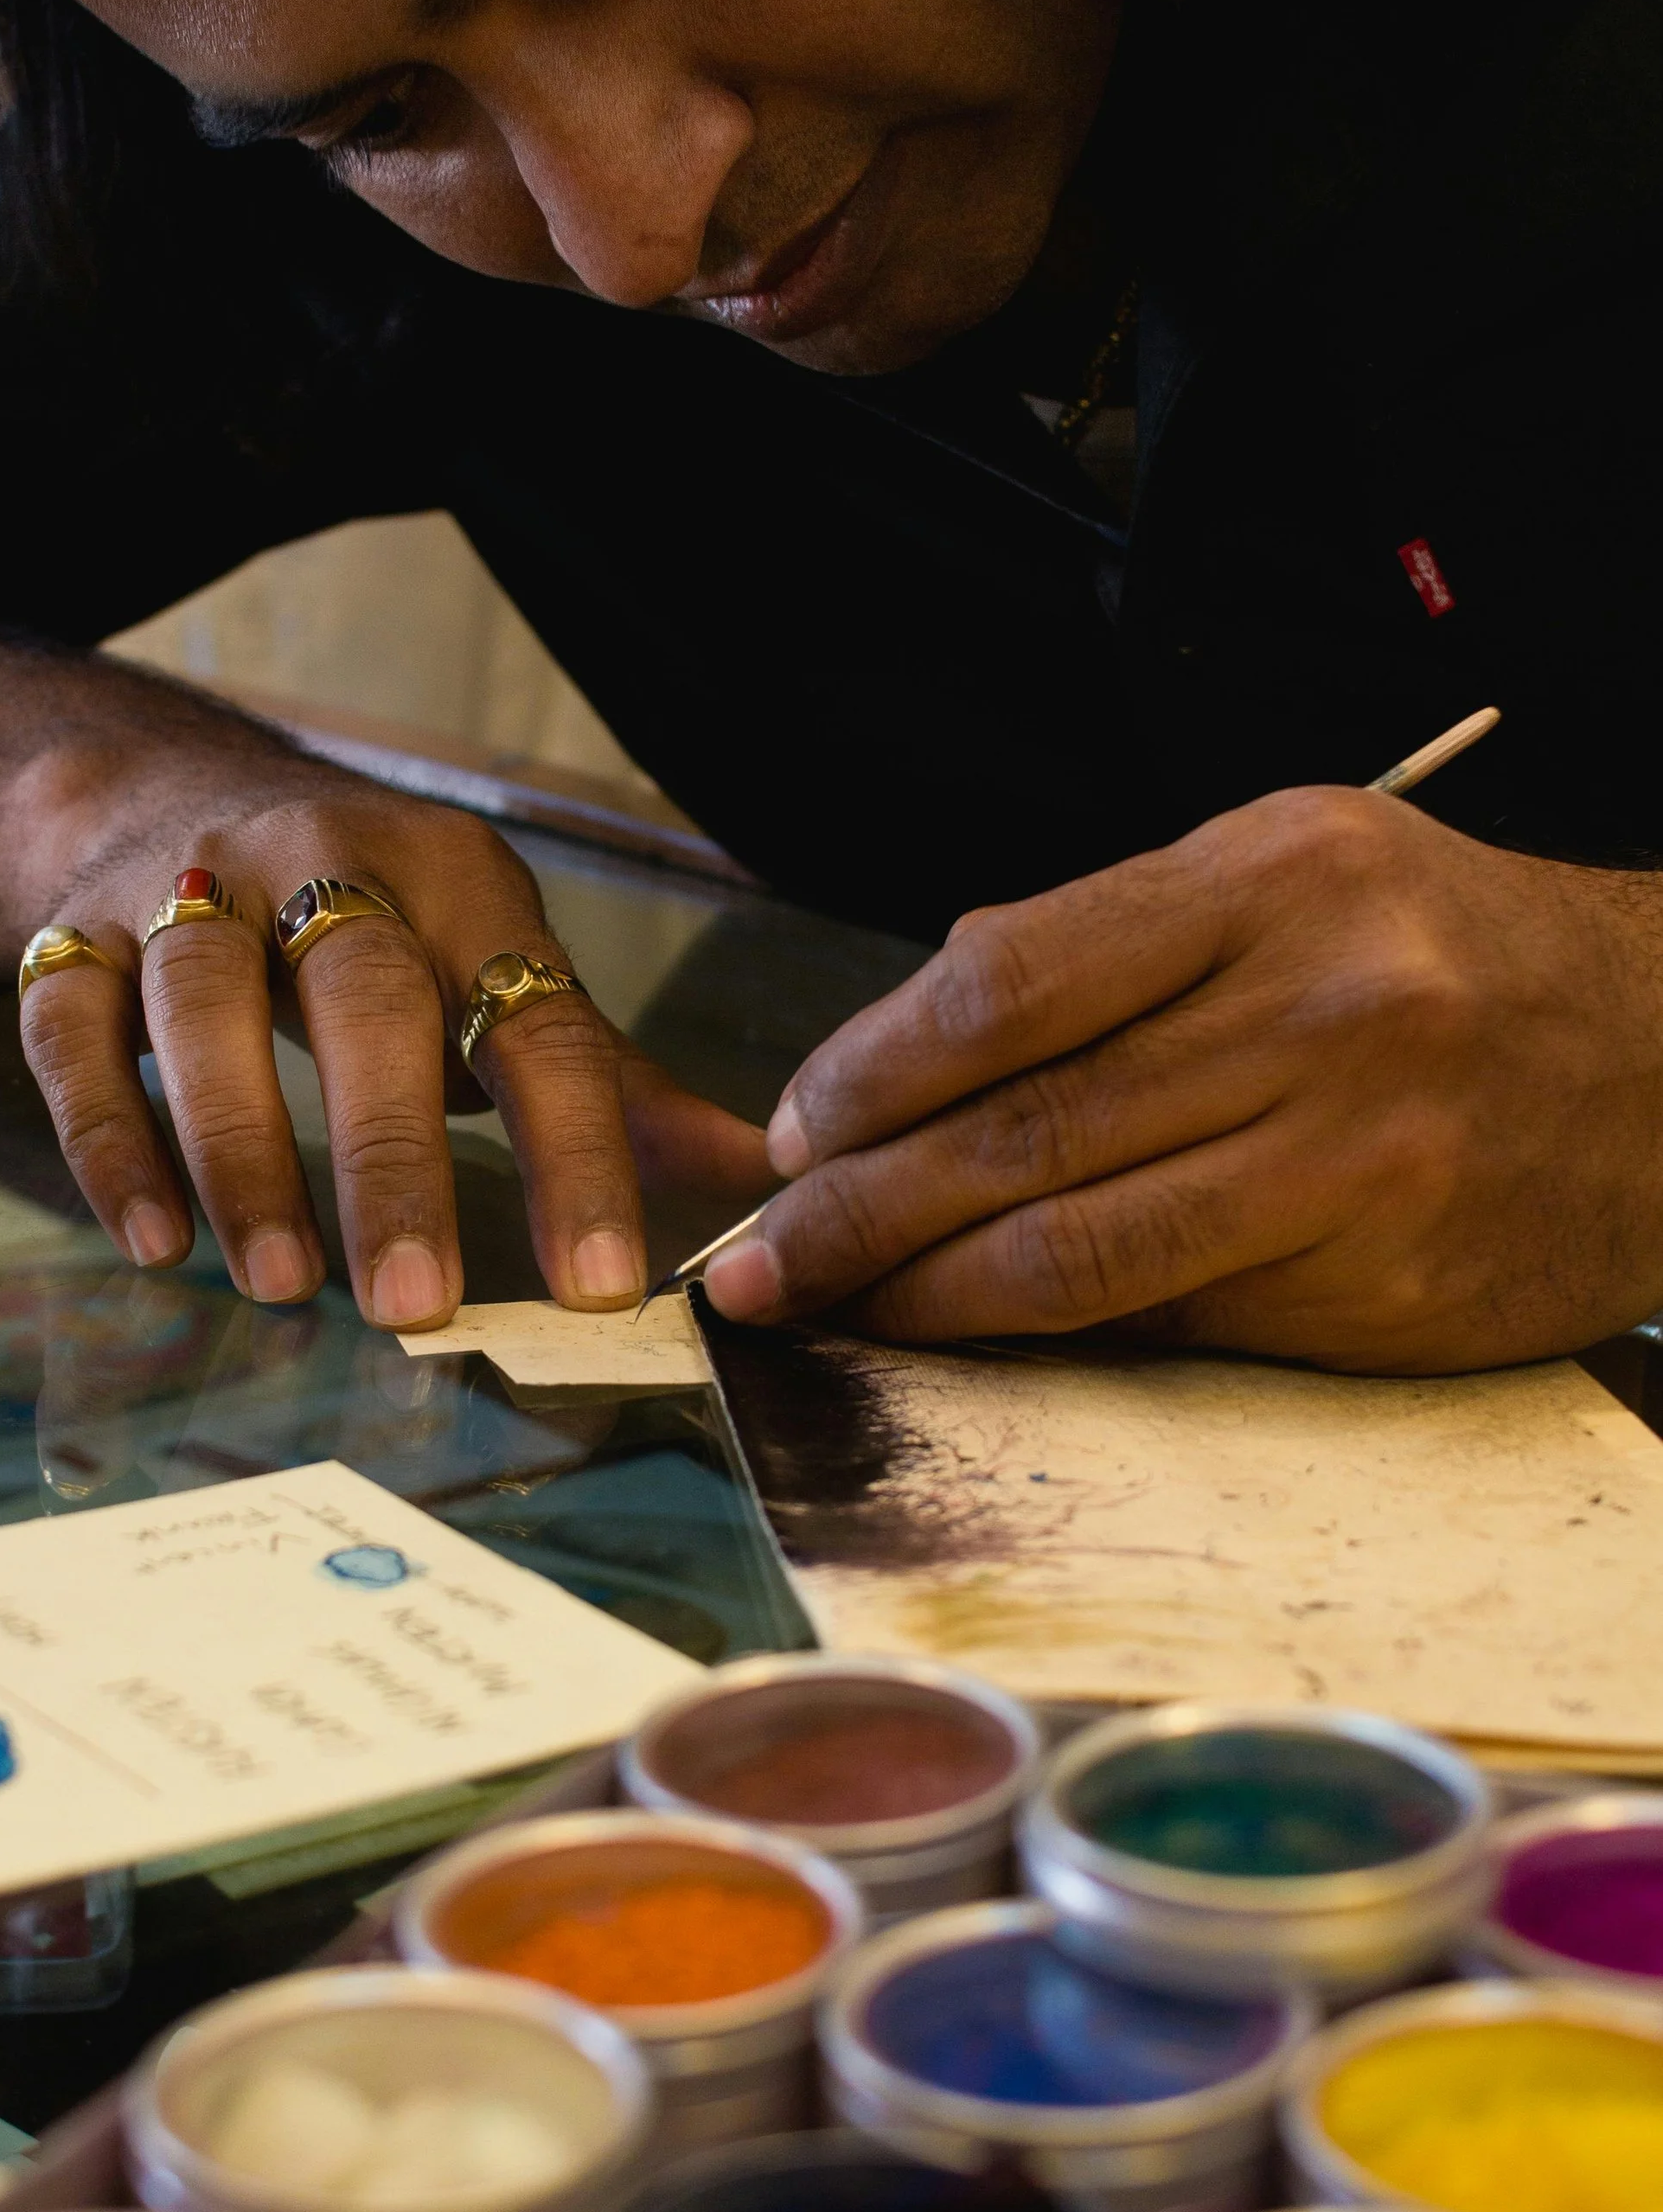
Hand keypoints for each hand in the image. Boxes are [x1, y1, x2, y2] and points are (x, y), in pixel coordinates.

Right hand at [19, 756, 768, 1327]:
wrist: (156, 789)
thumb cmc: (368, 922)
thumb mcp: (496, 965)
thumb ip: (611, 1084)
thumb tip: (765, 1182)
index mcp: (462, 887)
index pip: (539, 1023)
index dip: (575, 1156)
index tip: (599, 1288)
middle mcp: (326, 864)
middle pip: (363, 995)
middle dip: (391, 1156)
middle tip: (412, 1306)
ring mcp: (190, 888)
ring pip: (202, 999)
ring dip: (240, 1148)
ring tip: (280, 1285)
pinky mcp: (75, 929)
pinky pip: (71, 1026)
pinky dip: (109, 1135)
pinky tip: (156, 1241)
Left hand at [701, 787, 1662, 1371]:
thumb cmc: (1453, 966)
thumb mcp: (1300, 884)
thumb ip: (1114, 950)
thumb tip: (906, 1044)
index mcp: (1276, 876)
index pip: (1012, 980)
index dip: (873, 1070)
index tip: (792, 1130)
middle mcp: (1320, 1005)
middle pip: (1025, 1125)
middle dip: (861, 1204)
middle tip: (757, 1258)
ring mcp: (1359, 1152)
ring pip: (1082, 1243)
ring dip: (925, 1292)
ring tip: (828, 1309)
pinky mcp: (1384, 1279)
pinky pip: (1176, 1313)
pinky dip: (1054, 1332)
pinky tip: (975, 1335)